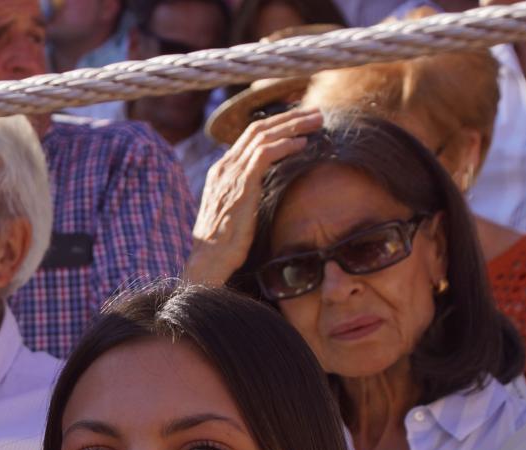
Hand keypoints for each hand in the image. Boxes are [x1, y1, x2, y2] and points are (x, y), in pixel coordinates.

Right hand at [184, 108, 323, 287]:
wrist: (209, 260)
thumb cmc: (224, 244)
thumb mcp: (235, 211)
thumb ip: (246, 193)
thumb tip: (265, 190)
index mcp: (222, 170)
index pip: (249, 136)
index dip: (276, 124)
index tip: (299, 121)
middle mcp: (224, 166)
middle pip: (258, 129)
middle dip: (289, 117)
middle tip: (315, 113)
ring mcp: (231, 173)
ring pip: (263, 136)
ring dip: (293, 125)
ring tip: (316, 121)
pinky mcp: (241, 184)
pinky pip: (265, 154)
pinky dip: (285, 144)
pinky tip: (303, 143)